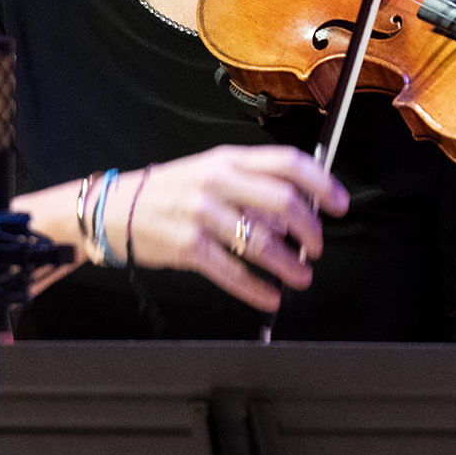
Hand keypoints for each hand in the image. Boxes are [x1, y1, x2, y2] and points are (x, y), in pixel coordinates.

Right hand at [124, 145, 349, 310]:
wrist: (116, 209)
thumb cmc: (172, 191)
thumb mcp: (212, 173)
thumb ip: (253, 186)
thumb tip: (297, 212)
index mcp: (229, 158)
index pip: (288, 162)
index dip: (321, 183)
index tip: (339, 204)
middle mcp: (218, 181)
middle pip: (282, 201)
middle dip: (310, 229)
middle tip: (316, 247)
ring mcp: (201, 213)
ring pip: (260, 241)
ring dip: (288, 264)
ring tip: (301, 277)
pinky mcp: (187, 246)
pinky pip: (231, 271)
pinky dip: (256, 289)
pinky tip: (270, 296)